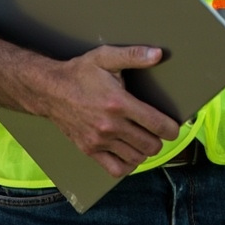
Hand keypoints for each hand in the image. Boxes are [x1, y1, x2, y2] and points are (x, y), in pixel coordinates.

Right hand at [46, 44, 181, 177]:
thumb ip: (134, 55)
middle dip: (159, 140)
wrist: (50, 90)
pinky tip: (130, 153)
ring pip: (135, 158)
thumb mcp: (106, 57)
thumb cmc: (80, 72)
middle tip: (159, 132)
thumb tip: (158, 54)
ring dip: (145, 152)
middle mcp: (110, 126)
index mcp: (118, 103)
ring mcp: (99, 141)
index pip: (155, 123)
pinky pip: (115, 169)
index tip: (174, 128)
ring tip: (145, 140)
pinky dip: (128, 165)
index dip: (171, 129)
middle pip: (148, 144)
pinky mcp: (89, 150)